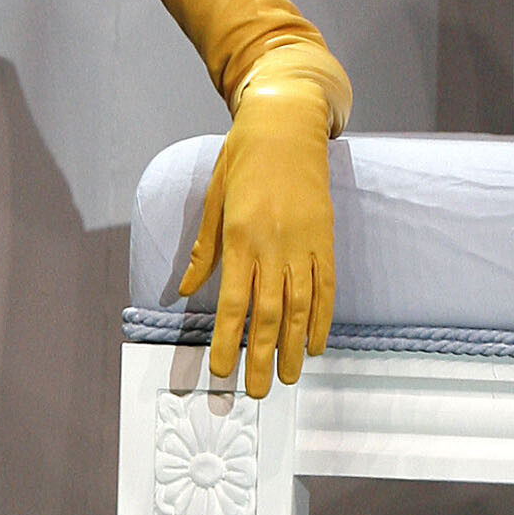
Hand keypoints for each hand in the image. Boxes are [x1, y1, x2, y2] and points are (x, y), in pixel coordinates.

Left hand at [178, 71, 337, 394]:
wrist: (286, 123)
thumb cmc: (242, 159)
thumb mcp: (212, 199)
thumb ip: (203, 249)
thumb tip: (186, 289)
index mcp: (239, 237)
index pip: (232, 302)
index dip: (227, 340)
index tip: (221, 370)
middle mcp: (273, 245)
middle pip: (269, 314)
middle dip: (263, 357)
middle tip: (259, 391)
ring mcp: (304, 243)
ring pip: (301, 306)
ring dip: (295, 347)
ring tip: (289, 378)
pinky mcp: (326, 238)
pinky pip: (326, 286)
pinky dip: (323, 318)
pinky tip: (317, 344)